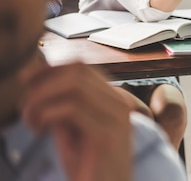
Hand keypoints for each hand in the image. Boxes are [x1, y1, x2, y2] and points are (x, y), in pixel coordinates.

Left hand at [19, 63, 131, 180]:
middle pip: (78, 71)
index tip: (25, 79)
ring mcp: (116, 118)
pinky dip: (46, 114)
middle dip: (43, 83)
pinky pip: (71, 109)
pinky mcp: (105, 135)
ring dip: (42, 99)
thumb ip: (64, 107)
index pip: (82, 68)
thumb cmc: (90, 168)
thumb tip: (41, 83)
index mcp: (114, 99)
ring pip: (74, 85)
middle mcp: (119, 103)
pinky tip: (39, 130)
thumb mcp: (73, 130)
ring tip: (32, 122)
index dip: (49, 68)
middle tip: (27, 108)